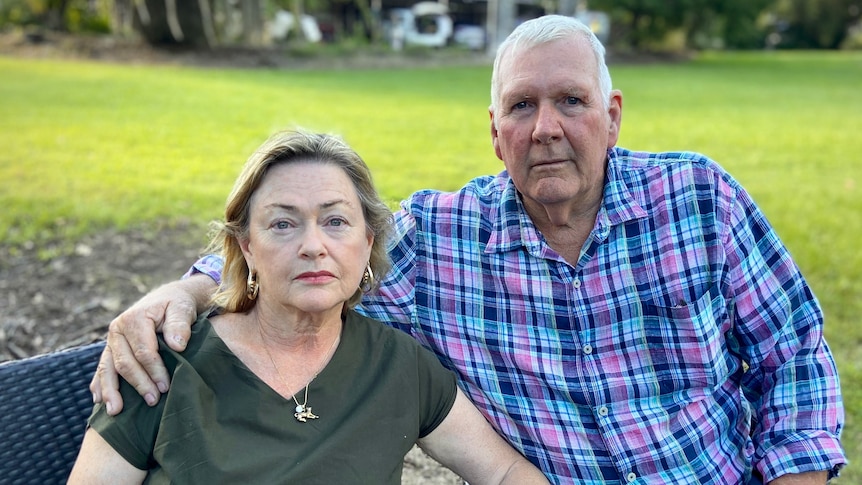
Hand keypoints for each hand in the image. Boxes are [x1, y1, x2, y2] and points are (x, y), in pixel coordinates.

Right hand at [89, 274, 215, 413]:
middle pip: (124, 363)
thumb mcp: (183, 308)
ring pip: (107, 369)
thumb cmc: (177, 305)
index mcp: (134, 318)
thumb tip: (177, 346)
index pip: (143, 351)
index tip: (166, 387)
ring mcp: (111, 341)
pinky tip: (99, 401)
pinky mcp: (110, 349)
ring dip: (111, 391)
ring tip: (115, 411)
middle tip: (153, 401)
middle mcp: (117, 330)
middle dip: (138, 384)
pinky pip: (101, 369)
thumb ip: (180, 324)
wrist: (167, 299)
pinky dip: (100, 385)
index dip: (154, 370)